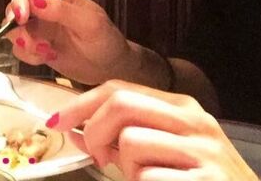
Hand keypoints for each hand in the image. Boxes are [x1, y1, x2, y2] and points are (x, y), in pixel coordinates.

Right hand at [5, 0, 133, 84]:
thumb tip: (35, 2)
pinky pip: (20, 50)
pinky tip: (46, 59)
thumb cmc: (106, 40)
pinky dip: (28, 56)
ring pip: (14, 30)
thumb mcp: (90, 23)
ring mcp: (40, 30)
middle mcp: (44, 10)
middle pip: (15, 8)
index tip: (21, 18)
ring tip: (44, 52)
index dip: (19, 0)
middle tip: (28, 41)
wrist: (112, 68)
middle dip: (16, 25)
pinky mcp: (38, 49)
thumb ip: (63, 11)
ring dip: (23, 42)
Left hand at [47, 80, 257, 180]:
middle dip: (95, 132)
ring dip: (127, 169)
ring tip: (148, 178)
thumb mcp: (165, 148)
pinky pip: (148, 178)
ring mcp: (203, 152)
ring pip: (131, 143)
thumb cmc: (197, 180)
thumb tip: (73, 128)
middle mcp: (195, 122)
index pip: (118, 88)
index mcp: (182, 107)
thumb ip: (123, 134)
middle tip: (99, 157)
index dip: (80, 104)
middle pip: (120, 105)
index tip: (57, 121)